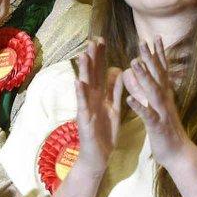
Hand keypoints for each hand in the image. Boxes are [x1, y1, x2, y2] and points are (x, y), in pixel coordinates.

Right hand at [74, 38, 123, 172]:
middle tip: (93, 40)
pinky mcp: (84, 119)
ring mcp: (86, 108)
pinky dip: (80, 93)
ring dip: (84, 71)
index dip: (101, 56)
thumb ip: (115, 91)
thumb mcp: (113, 109)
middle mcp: (91, 99)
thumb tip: (118, 71)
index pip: (100, 72)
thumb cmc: (104, 134)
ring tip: (84, 55)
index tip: (101, 40)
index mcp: (100, 96)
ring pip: (85, 87)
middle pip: (92, 75)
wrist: (97, 156)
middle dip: (93, 58)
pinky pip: (82, 105)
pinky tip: (78, 82)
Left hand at [122, 36, 193, 168]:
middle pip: (158, 75)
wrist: (178, 153)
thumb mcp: (158, 106)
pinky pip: (147, 115)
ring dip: (144, 76)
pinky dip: (139, 107)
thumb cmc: (166, 130)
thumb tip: (143, 75)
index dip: (159, 54)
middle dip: (150, 58)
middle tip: (142, 40)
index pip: (163, 70)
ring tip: (133, 62)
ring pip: (153, 91)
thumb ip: (150, 91)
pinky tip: (129, 99)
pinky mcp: (157, 126)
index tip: (155, 36)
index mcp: (165, 95)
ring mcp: (162, 112)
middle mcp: (165, 100)